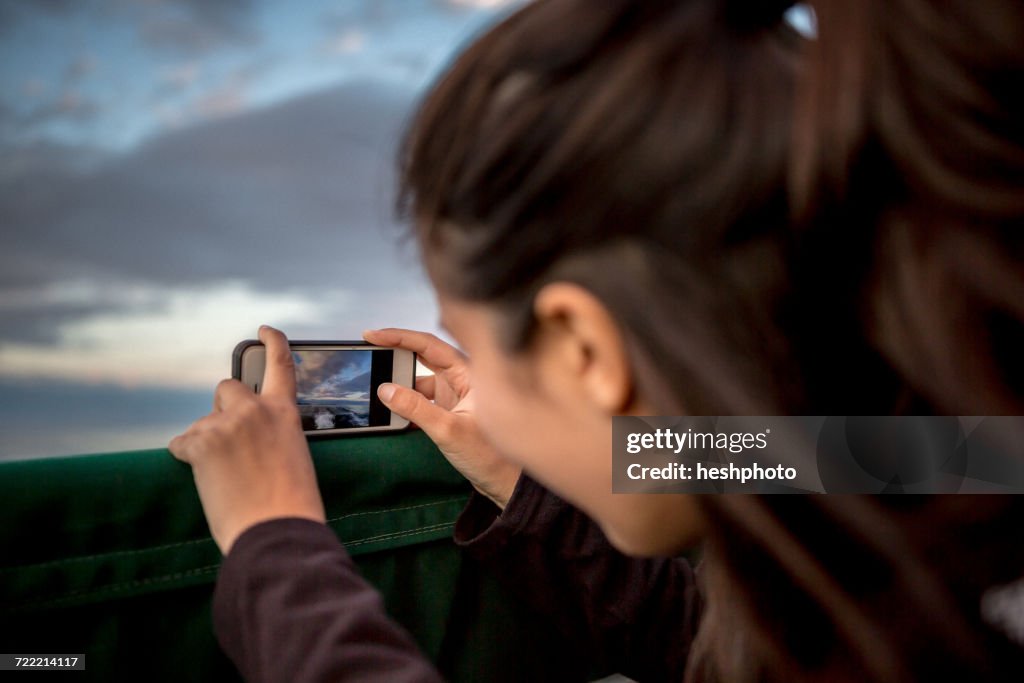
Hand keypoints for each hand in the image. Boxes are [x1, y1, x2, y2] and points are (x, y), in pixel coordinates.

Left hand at [169, 326, 325, 554]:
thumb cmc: (291, 505)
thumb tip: (243, 440)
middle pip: (226, 388)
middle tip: (226, 441)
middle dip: (221, 409)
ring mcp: (227, 424)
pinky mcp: (201, 443)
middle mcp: (256, 409)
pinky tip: (205, 479)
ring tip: (222, 476)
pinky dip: (188, 459)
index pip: (281, 363)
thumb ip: (272, 435)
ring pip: (202, 422)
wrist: (276, 532)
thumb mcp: (293, 458)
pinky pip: (182, 443)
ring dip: (206, 442)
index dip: (272, 342)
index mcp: (285, 412)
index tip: (263, 330)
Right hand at [363, 328, 520, 509]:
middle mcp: (463, 378)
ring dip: (400, 382)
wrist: (505, 482)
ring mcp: (456, 394)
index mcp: (470, 373)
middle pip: (423, 355)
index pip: (430, 344)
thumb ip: (416, 409)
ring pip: (421, 378)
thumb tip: (386, 390)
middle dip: (395, 352)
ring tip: (376, 386)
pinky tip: (391, 409)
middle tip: (370, 352)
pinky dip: (407, 401)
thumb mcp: (448, 430)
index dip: (399, 336)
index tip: (373, 336)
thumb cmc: (491, 455)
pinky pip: (422, 398)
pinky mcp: (450, 410)